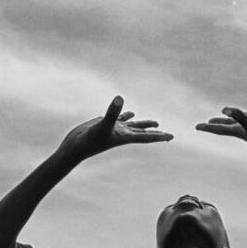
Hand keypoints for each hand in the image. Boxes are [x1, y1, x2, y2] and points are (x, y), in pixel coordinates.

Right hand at [57, 96, 171, 161]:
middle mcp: (122, 134)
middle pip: (144, 133)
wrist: (74, 148)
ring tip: (156, 122)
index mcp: (124, 137)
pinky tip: (131, 113)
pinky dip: (127, 116)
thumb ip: (112, 112)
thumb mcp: (101, 124)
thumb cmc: (88, 140)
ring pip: (134, 126)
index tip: (172, 137)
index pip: (146, 136)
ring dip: (145, 125)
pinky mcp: (106, 124)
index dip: (159, 136)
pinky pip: (120, 119)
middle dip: (157, 133)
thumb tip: (121, 99)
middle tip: (169, 135)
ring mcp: (114, 129)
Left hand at [196, 98, 246, 164]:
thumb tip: (224, 110)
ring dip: (236, 113)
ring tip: (229, 110)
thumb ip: (239, 117)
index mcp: (240, 131)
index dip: (208, 127)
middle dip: (218, 123)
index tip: (196, 127)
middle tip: (208, 122)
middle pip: (229, 123)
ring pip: (244, 115)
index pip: (220, 128)